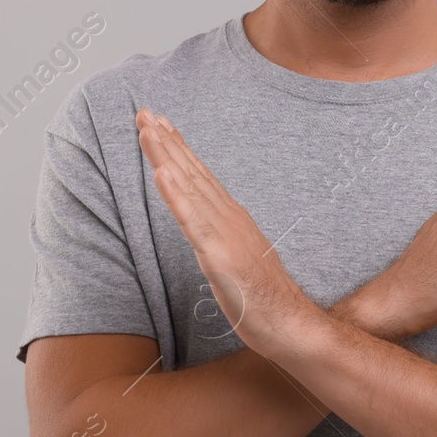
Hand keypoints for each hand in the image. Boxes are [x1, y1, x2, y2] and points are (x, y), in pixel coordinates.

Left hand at [136, 107, 309, 353]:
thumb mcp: (236, 261)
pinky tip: (163, 174)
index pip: (200, 176)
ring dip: (167, 157)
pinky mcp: (221, 255)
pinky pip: (194, 221)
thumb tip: (204, 229)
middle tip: (144, 111)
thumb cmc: (263, 300)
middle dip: (166, 141)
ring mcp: (225, 234)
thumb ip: (221, 239)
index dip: (178, 149)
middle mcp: (229, 218)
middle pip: (193, 173)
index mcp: (231, 218)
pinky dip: (177, 196)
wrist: (292, 325)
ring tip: (148, 129)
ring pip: (190, 188)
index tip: (160, 124)